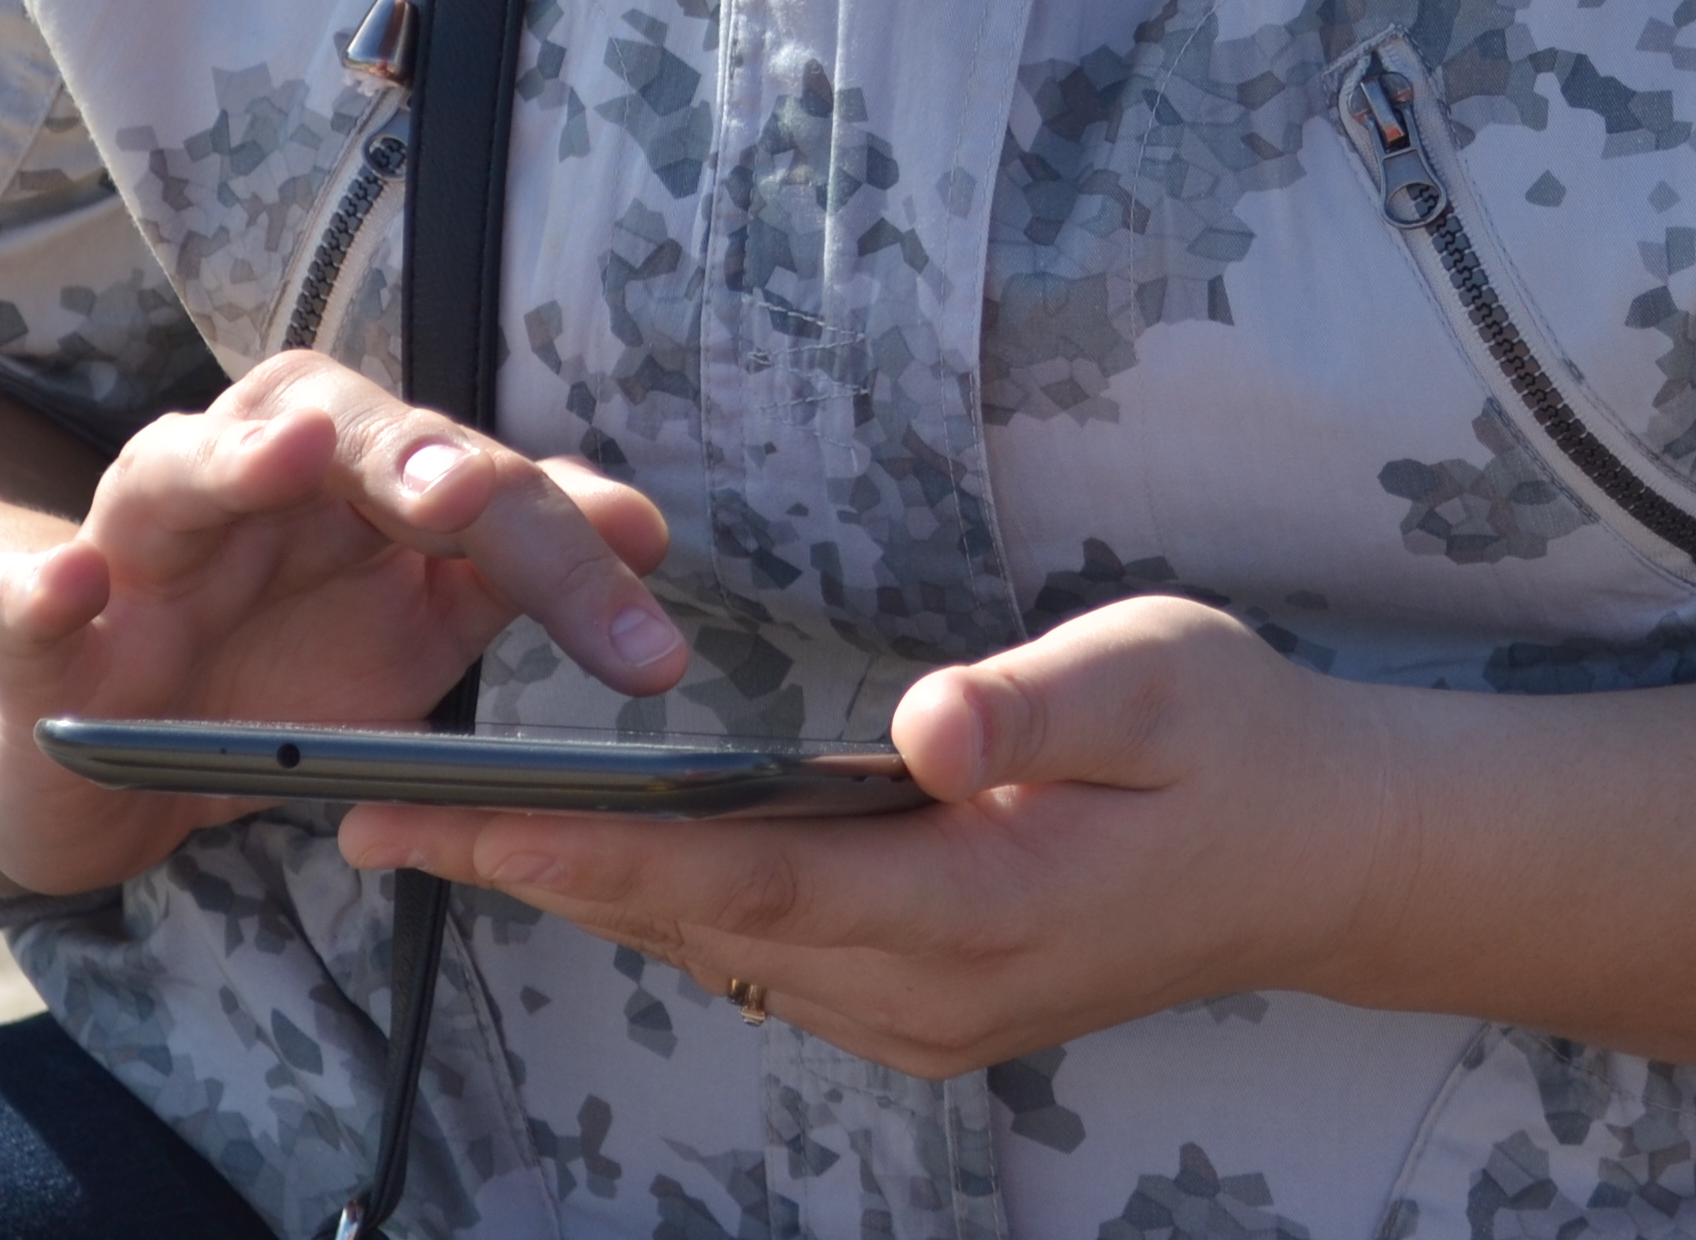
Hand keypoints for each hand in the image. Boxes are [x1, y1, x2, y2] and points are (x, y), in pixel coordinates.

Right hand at [0, 348, 688, 894]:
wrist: (101, 768)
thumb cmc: (281, 669)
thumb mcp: (419, 624)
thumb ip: (522, 570)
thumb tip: (643, 525)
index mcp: (349, 470)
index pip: (471, 474)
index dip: (563, 537)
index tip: (649, 593)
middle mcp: (244, 476)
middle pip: (344, 440)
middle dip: (418, 457)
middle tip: (476, 496)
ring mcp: (131, 546)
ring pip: (173, 469)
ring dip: (235, 458)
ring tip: (296, 452)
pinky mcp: (34, 632)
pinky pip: (23, 597)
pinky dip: (40, 586)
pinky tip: (71, 583)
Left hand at [334, 596, 1407, 1077]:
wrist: (1335, 858)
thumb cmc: (1245, 740)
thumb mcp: (1159, 677)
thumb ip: (1037, 703)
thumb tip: (923, 728)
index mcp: (976, 909)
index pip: (737, 879)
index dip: (586, 852)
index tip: (453, 818)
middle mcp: (933, 993)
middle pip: (695, 929)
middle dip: (528, 875)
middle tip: (360, 818)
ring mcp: (930, 1018)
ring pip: (721, 952)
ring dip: (587, 895)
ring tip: (439, 832)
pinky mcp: (933, 1009)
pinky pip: (773, 958)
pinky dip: (674, 910)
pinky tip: (598, 859)